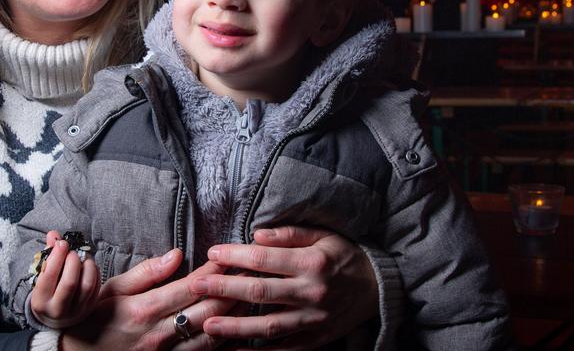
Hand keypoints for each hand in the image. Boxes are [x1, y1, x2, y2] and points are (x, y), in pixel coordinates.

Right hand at [29, 231, 99, 328]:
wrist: (56, 317)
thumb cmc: (48, 291)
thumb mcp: (42, 277)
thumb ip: (48, 255)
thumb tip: (54, 234)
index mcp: (41, 301)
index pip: (50, 276)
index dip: (57, 256)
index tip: (62, 243)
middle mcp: (58, 309)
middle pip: (70, 282)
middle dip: (73, 261)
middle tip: (72, 252)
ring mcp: (76, 311)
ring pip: (87, 285)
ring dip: (87, 266)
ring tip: (82, 258)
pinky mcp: (90, 308)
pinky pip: (96, 287)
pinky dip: (94, 272)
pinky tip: (89, 265)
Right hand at [63, 249, 237, 350]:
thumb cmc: (94, 317)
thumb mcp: (112, 289)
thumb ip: (146, 272)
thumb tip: (177, 254)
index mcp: (145, 309)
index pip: (191, 286)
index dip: (215, 270)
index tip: (231, 255)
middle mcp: (159, 333)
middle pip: (208, 311)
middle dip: (233, 290)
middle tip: (253, 272)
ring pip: (211, 336)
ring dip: (234, 316)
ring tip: (252, 296)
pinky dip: (224, 345)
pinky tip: (239, 331)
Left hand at [194, 227, 378, 348]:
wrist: (376, 289)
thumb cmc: (344, 257)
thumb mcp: (323, 236)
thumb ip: (290, 234)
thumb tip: (255, 234)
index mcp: (313, 263)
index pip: (265, 258)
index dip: (236, 256)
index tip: (212, 253)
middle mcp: (312, 292)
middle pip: (260, 292)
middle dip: (225, 288)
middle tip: (197, 286)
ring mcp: (314, 320)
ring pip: (269, 326)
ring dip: (236, 327)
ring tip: (208, 325)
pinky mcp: (315, 339)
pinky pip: (284, 349)